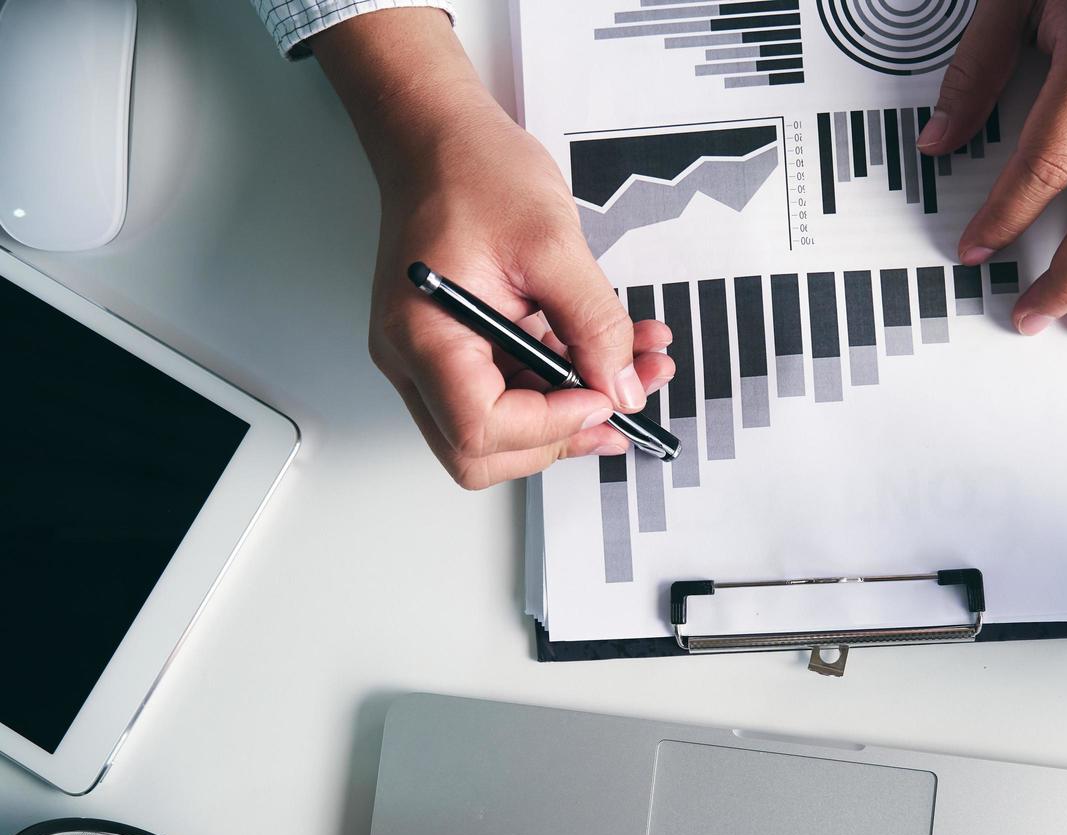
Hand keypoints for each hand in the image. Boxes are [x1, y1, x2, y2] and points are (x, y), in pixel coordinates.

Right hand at [314, 10, 673, 486]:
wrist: (440, 137)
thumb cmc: (472, 171)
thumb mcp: (552, 242)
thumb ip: (594, 322)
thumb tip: (622, 387)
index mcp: (423, 334)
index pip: (479, 427)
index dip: (550, 426)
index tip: (602, 395)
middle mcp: (416, 358)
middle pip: (482, 450)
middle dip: (563, 436)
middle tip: (624, 405)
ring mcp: (435, 357)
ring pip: (504, 427)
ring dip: (575, 408)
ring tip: (637, 369)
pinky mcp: (460, 348)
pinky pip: (512, 389)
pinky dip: (565, 381)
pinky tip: (612, 351)